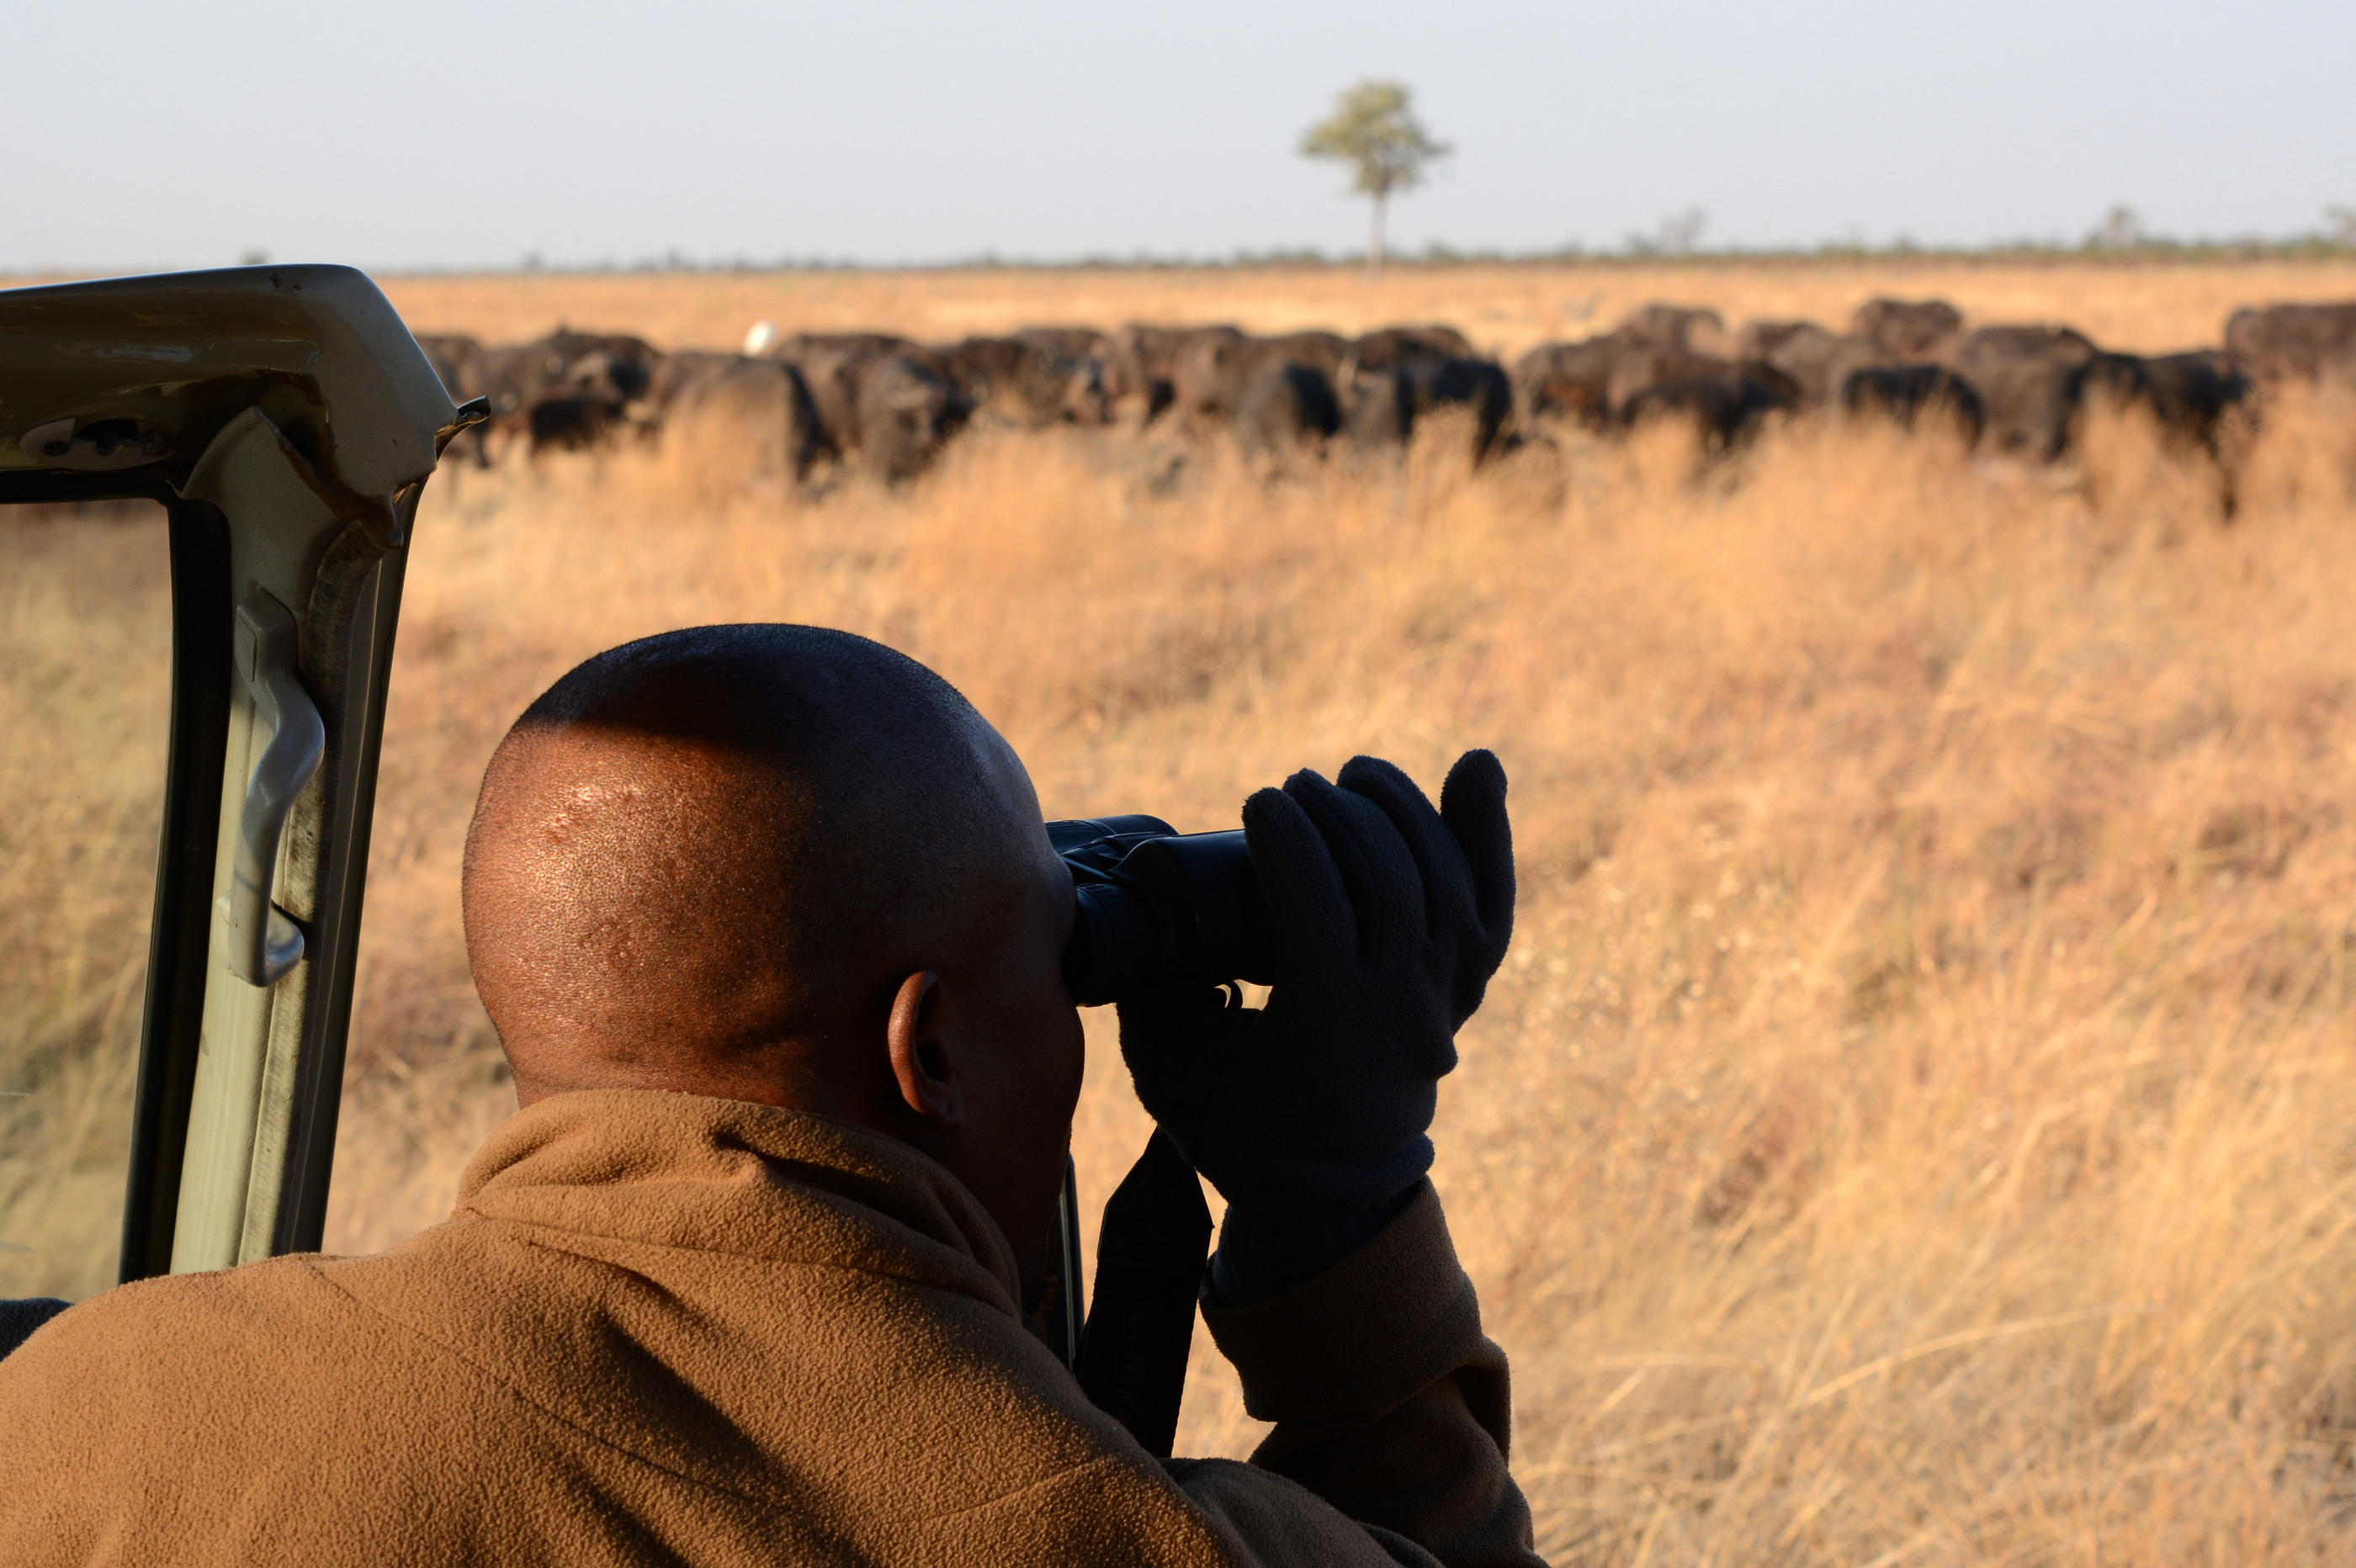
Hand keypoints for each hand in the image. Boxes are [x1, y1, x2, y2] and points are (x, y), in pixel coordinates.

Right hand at [1116, 751, 1513, 1219]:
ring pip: (1442, 880)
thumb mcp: (1168, 1064)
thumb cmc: (1236, 1123)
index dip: (1290, 843)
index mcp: (1326, 1028)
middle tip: (1294, 789)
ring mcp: (1443, 999)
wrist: (1330, 1191)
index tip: (1256, 802)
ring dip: (1399, 810)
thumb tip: (1126, 895)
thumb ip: (1146, 983)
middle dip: (1339, 816)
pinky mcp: (1466, 988)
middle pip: (1387, 883)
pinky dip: (1486, 834)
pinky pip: (1492, 902)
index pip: (1320, 911)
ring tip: (1352, 776)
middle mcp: (1401, 1009)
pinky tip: (1476, 768)